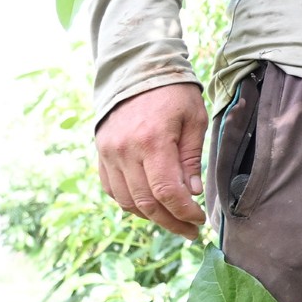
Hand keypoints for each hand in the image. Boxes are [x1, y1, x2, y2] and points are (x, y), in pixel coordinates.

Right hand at [95, 83, 209, 238]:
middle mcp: (125, 151)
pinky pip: (113, 190)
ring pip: (127, 202)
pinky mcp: (101, 154)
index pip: (166, 192)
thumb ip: (192, 158)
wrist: (137, 71)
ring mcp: (108, 154)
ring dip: (151, 217)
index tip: (200, 220)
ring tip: (173, 220)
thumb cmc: (173, 94)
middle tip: (190, 231)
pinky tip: (151, 206)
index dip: (184, 212)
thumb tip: (191, 194)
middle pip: (146, 203)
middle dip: (171, 222)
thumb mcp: (194, 120)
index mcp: (152, 141)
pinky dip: (131, 204)